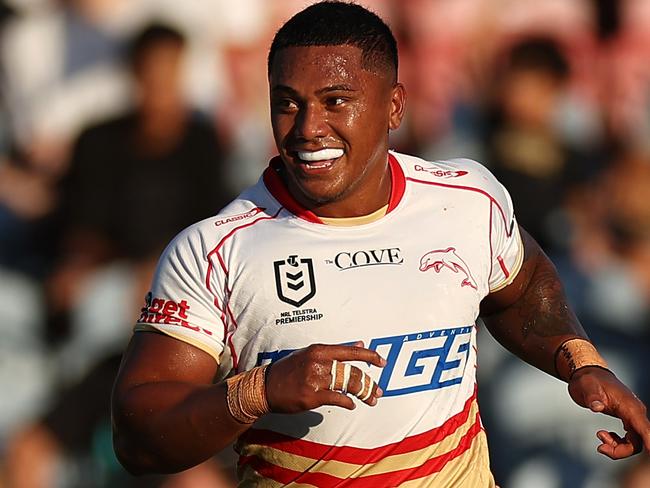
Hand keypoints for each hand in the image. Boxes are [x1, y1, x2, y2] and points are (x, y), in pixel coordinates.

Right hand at [265, 342, 385, 412]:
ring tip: (371, 399)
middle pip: (352, 371)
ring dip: (363, 393)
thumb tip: (360, 345)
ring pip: (348, 385)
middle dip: (369, 382)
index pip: (350, 351)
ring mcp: (316, 379)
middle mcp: (319, 362)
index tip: (382, 362)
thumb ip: (336, 351)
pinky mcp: (312, 395)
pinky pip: (337, 399)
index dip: (369, 356)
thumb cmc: (289, 370)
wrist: (265, 386)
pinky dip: (347, 402)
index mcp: (319, 350)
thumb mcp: (311, 354)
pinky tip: (351, 404)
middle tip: (378, 391)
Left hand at [568, 366, 649, 458]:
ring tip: (600, 436)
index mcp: (629, 406)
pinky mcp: (627, 419)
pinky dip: (617, 443)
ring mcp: (632, 416)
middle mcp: (635, 412)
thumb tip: (597, 407)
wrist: (589, 375)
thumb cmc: (589, 380)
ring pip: (634, 443)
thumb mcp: (587, 386)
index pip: (643, 427)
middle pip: (638, 442)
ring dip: (618, 448)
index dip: (649, 440)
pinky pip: (629, 439)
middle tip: (600, 447)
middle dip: (621, 451)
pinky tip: (605, 436)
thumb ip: (592, 397)